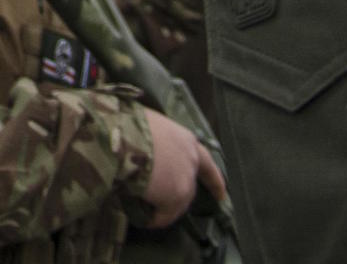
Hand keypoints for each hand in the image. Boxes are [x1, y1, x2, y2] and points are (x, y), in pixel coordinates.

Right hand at [140, 112, 225, 228]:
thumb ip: (157, 140)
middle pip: (190, 185)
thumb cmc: (129, 125)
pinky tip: (145, 220)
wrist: (125, 139)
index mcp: (186, 140)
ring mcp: (186, 181)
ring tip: (146, 210)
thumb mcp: (148, 126)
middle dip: (179, 194)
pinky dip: (156, 219)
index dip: (213, 180)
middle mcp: (192, 161)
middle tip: (166, 201)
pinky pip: (165, 215)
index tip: (221, 195)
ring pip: (178, 202)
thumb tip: (146, 149)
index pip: (206, 163)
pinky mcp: (176, 198)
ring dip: (165, 206)